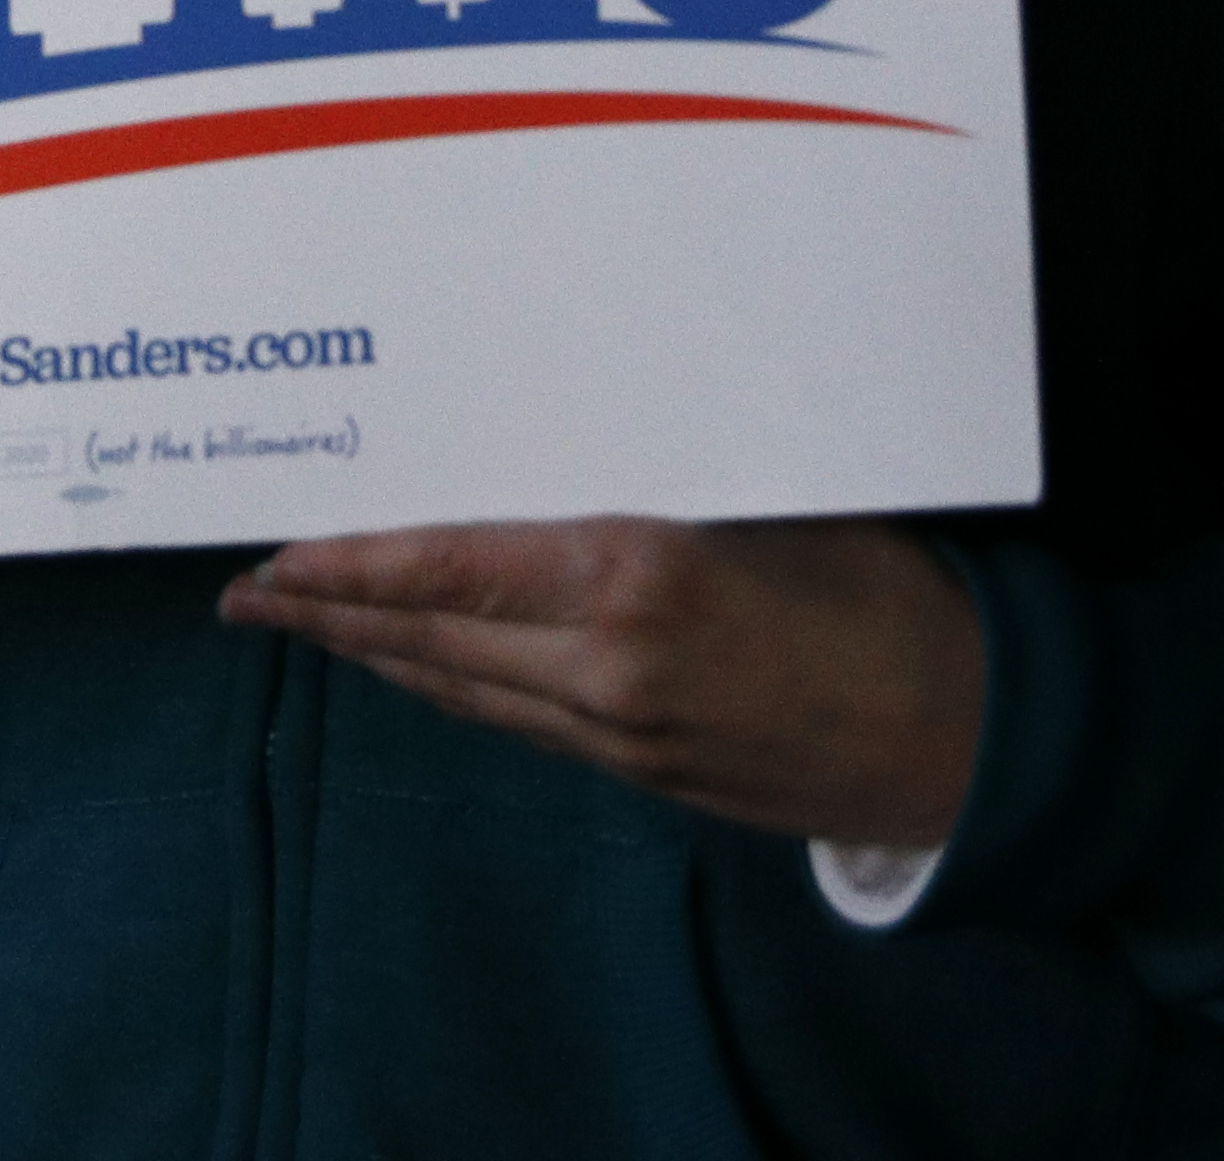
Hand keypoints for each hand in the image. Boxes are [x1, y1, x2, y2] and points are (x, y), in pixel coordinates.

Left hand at [220, 516, 983, 849]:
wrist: (976, 736)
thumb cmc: (888, 588)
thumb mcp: (768, 499)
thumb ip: (650, 488)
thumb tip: (555, 443)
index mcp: (633, 580)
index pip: (450, 570)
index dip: (351, 567)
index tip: (277, 556)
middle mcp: (607, 670)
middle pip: (430, 643)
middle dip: (329, 619)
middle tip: (247, 595)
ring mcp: (624, 738)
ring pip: (465, 692)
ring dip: (379, 659)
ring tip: (308, 626)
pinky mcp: (647, 780)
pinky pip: (521, 727)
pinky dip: (455, 691)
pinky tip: (423, 669)